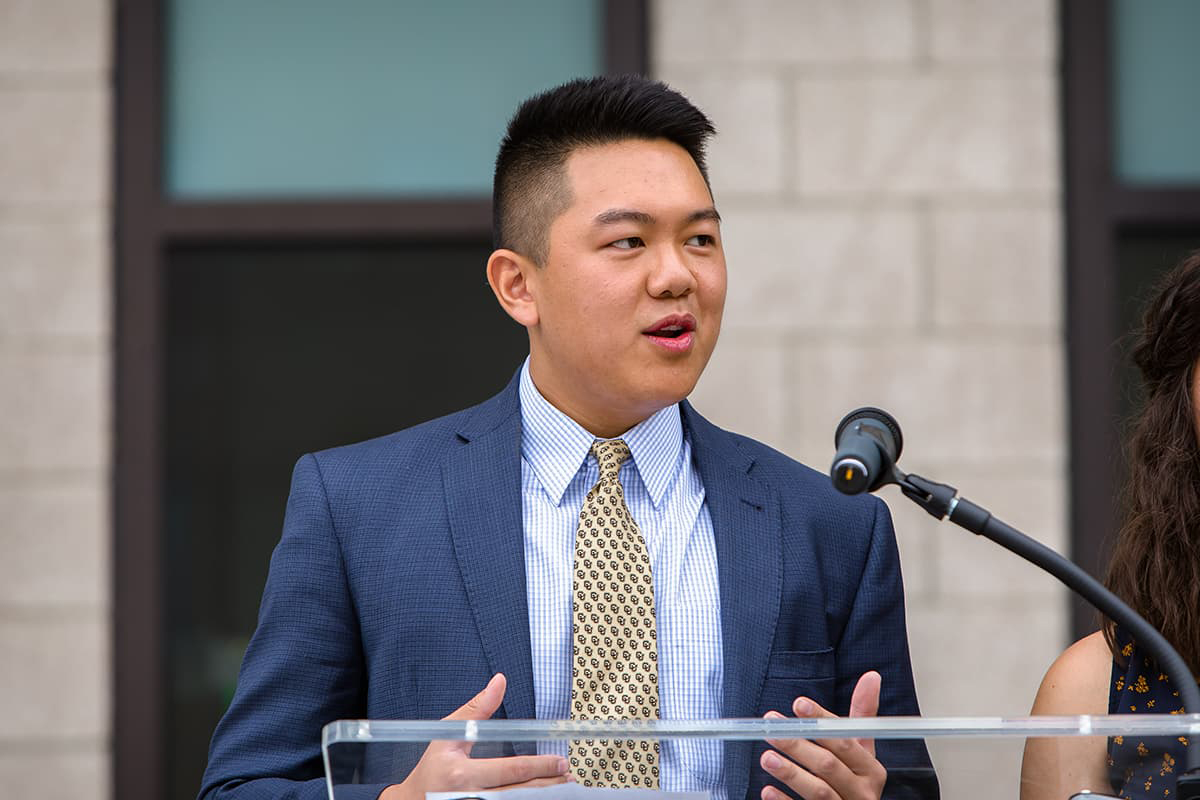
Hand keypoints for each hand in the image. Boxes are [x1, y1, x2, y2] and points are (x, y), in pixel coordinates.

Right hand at [379, 674, 572, 799]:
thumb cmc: (432, 768)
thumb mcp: (448, 735)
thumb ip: (476, 710)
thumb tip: (499, 682)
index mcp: (462, 773)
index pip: (511, 770)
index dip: (540, 766)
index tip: (559, 760)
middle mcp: (469, 796)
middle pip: (520, 792)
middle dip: (549, 783)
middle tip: (567, 775)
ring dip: (544, 795)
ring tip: (563, 786)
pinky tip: (541, 795)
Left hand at [759, 671, 886, 799]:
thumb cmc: (854, 779)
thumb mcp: (862, 750)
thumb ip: (862, 715)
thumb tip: (871, 676)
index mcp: (871, 770)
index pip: (846, 741)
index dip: (822, 721)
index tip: (798, 704)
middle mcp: (862, 792)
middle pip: (829, 766)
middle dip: (799, 745)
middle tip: (772, 729)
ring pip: (819, 792)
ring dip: (791, 773)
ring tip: (767, 758)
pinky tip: (767, 790)